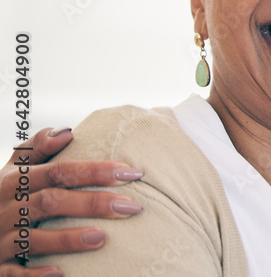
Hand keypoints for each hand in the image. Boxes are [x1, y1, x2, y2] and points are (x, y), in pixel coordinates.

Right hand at [0, 128, 143, 276]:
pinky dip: (34, 274)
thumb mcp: (13, 168)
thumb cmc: (3, 195)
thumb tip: (69, 132)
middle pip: (52, 202)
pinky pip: (12, 273)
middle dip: (92, 203)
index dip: (96, 171)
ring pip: (34, 238)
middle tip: (131, 207)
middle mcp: (6, 208)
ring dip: (68, 240)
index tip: (131, 173)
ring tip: (102, 238)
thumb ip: (38, 148)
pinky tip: (60, 272)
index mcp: (15, 181)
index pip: (60, 172)